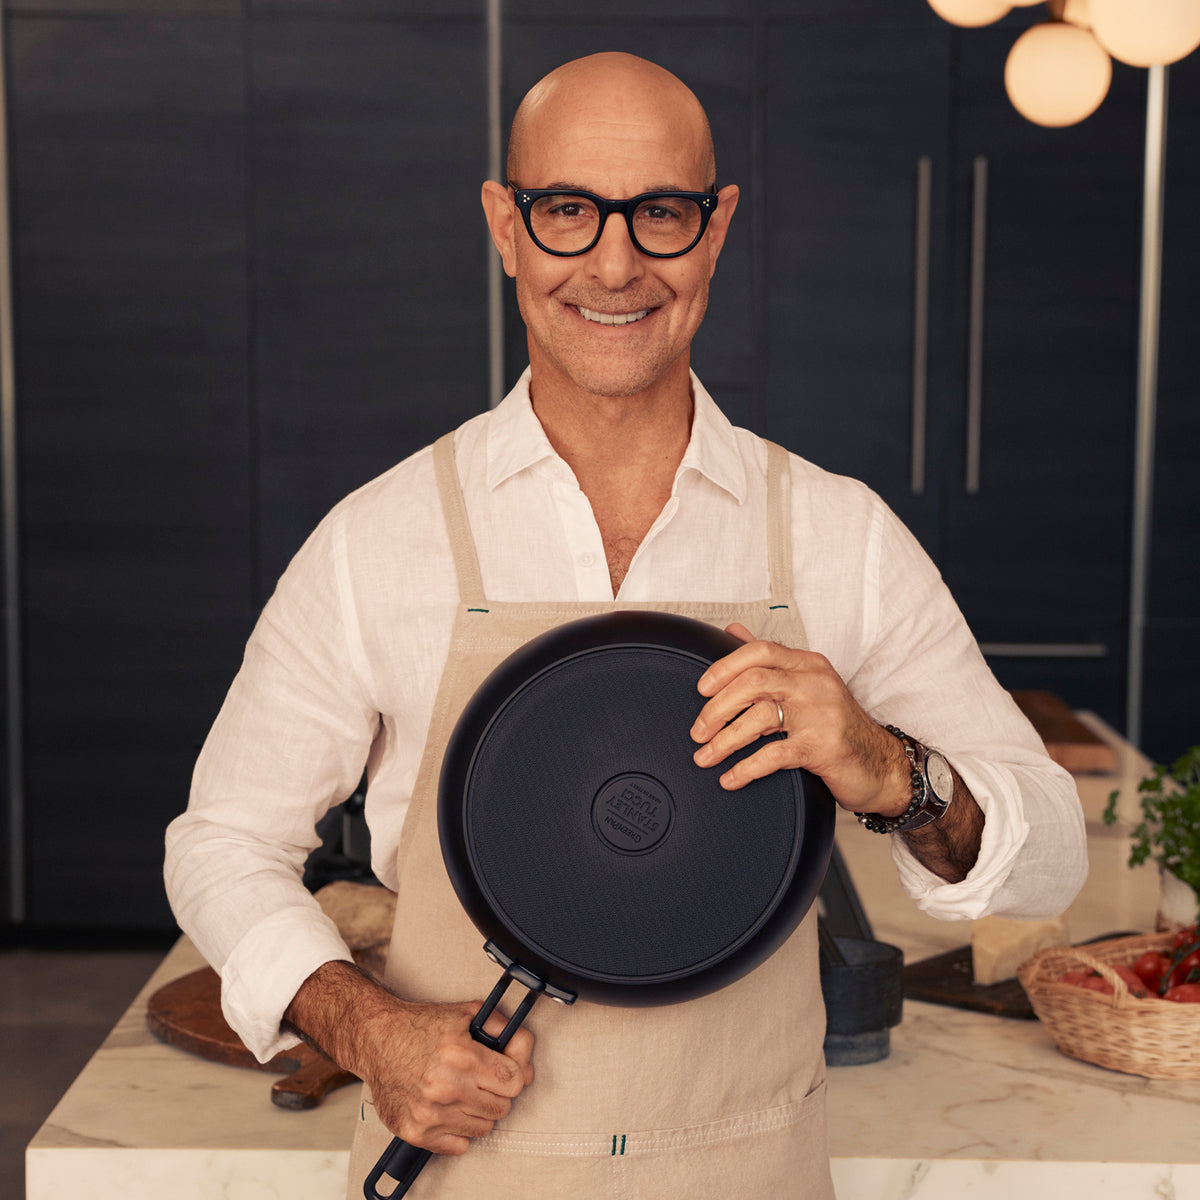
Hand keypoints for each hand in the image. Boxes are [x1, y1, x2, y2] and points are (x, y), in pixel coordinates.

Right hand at [365, 996, 535, 1155]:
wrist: (376, 1039)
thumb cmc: (420, 1026)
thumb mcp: (467, 1013)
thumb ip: (504, 1030)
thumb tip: (525, 1062)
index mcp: (461, 1056)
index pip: (514, 1081)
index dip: (513, 1073)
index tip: (503, 1069)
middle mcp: (446, 1087)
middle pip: (502, 1107)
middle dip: (496, 1092)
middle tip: (480, 1078)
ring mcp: (430, 1113)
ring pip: (483, 1128)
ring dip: (478, 1111)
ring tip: (461, 1090)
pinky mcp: (416, 1132)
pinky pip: (459, 1145)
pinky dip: (458, 1130)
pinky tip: (448, 1108)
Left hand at [689, 622, 910, 814]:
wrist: (881, 766)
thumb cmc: (836, 725)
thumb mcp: (806, 684)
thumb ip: (770, 660)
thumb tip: (731, 631)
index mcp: (808, 664)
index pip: (760, 651)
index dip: (724, 668)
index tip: (701, 689)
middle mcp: (815, 683)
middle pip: (754, 682)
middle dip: (717, 708)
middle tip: (697, 731)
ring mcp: (821, 715)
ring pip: (760, 717)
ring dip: (725, 740)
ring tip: (704, 757)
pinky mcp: (823, 747)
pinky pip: (774, 755)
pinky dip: (746, 768)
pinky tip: (729, 779)